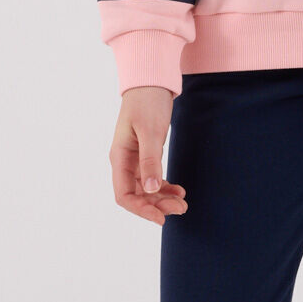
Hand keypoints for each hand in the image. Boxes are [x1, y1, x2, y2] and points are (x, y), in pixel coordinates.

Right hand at [109, 85, 188, 224]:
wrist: (151, 82)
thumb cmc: (147, 103)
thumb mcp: (150, 131)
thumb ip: (150, 160)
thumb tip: (149, 189)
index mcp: (119, 157)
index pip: (124, 195)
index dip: (141, 210)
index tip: (161, 218)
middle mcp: (124, 161)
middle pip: (136, 195)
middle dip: (157, 206)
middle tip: (181, 208)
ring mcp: (134, 159)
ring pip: (145, 189)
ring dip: (162, 199)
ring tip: (183, 203)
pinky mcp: (145, 155)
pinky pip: (152, 179)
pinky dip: (164, 187)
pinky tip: (178, 190)